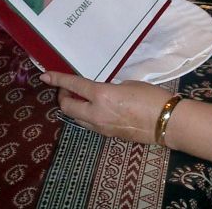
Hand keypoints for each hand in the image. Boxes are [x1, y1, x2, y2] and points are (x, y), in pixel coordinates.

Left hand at [40, 71, 171, 143]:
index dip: (58, 80)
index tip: (45, 75)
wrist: (166, 122)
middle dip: (63, 97)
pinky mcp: (108, 135)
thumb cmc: (151, 97)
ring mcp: (101, 127)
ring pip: (77, 118)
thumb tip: (102, 94)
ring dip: (75, 108)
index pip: (74, 86)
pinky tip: (97, 108)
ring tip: (81, 98)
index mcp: (102, 96)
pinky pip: (89, 124)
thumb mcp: (129, 84)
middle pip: (67, 107)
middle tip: (67, 89)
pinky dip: (87, 115)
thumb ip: (110, 88)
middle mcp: (96, 113)